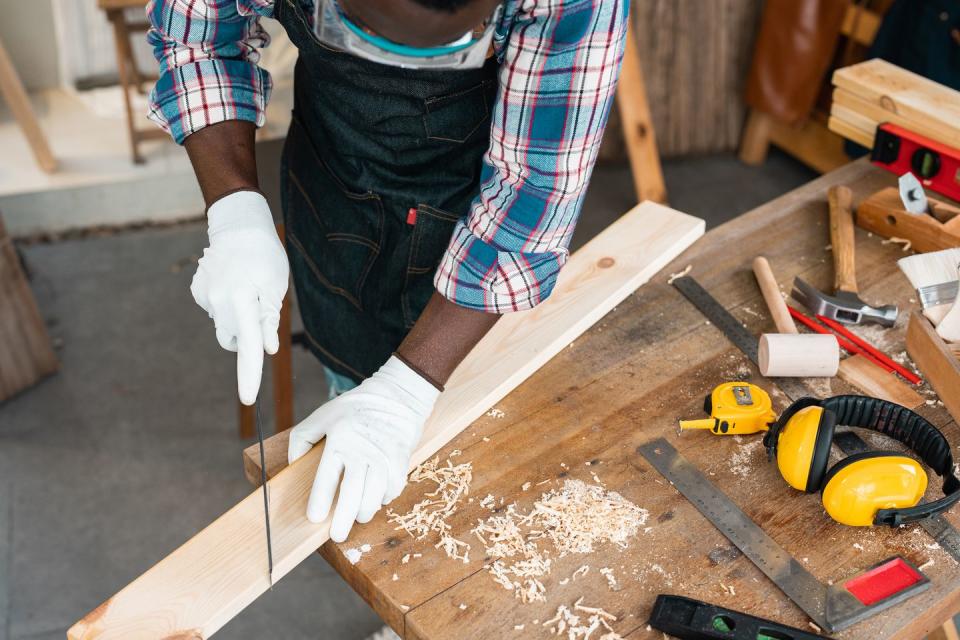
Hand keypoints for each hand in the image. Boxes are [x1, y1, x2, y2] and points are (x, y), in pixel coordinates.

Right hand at [190, 191, 288, 404]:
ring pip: (224, 324)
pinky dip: (224, 303)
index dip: (249, 374)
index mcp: (242, 302)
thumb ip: (268, 320)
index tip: (248, 399)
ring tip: (246, 288)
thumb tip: (267, 349)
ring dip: (236, 316)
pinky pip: (214, 308)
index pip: (248, 346)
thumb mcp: (275, 288)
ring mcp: (204, 295)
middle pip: (233, 338)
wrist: (239, 225)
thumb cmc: (265, 257)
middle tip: (260, 308)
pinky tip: (231, 281)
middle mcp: (218, 302)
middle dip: (246, 335)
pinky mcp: (198, 290)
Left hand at [288, 356, 440, 541]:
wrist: (397, 396)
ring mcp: (384, 457)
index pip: (327, 477)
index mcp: (340, 440)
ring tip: (357, 517)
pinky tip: (376, 498)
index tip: (315, 518)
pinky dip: (384, 499)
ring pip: (374, 496)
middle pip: (353, 493)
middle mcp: (362, 450)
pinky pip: (392, 489)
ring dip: (365, 512)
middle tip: (337, 535)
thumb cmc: (355, 408)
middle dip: (343, 519)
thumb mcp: (322, 415)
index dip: (321, 501)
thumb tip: (292, 465)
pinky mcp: (401, 461)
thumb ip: (302, 439)